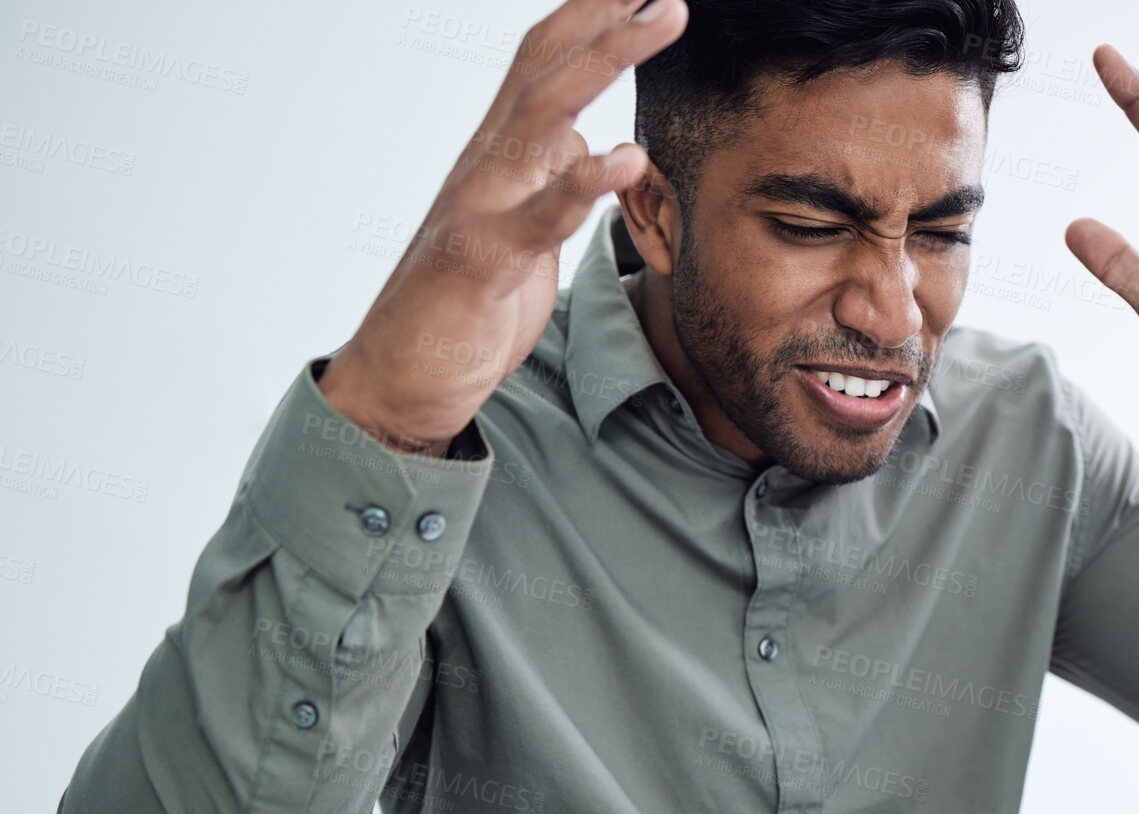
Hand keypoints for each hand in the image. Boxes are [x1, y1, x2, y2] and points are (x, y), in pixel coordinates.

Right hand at [319, 0, 687, 452]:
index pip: (544, 65)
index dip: (591, 18)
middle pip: (547, 66)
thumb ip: (549, 180)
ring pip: (544, 114)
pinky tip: (627, 156)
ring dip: (606, 60)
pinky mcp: (484, 262)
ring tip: (661, 20)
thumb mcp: (521, 230)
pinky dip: (583, 182)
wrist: (403, 378)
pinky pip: (538, 215)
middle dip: (606, 16)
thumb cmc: (464, 305)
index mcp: (499, 157)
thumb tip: (584, 140)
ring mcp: (481, 208)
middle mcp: (487, 166)